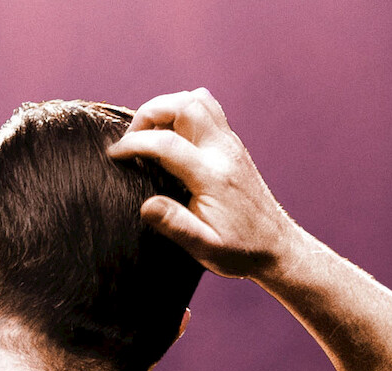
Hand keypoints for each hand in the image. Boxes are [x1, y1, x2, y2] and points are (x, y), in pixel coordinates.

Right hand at [106, 88, 300, 279]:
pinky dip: (181, 113)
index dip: (134, 143)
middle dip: (149, 112)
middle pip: (185, 104)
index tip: (114, 155)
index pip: (167, 143)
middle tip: (131, 139)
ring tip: (149, 135)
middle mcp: (224, 152)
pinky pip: (206, 110)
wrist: (276, 247)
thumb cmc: (239, 250)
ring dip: (166, 108)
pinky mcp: (232, 145)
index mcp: (213, 177)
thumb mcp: (204, 249)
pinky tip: (169, 139)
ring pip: (197, 100)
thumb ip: (175, 225)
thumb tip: (146, 206)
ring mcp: (231, 144)